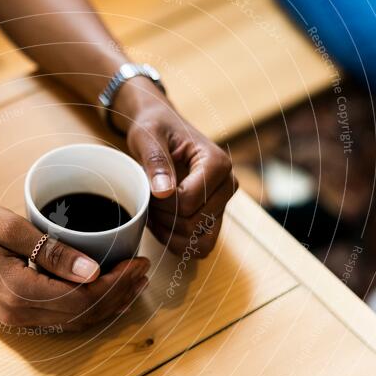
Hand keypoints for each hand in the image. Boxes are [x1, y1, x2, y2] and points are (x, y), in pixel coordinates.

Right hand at [0, 201, 150, 330]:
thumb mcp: (9, 226)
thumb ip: (52, 251)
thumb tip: (93, 271)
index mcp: (18, 293)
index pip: (82, 298)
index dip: (117, 285)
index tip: (139, 262)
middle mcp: (20, 314)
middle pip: (84, 314)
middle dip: (120, 294)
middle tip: (144, 270)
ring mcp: (18, 318)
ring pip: (76, 321)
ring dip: (109, 304)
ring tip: (135, 282)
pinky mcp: (18, 313)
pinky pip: (63, 317)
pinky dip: (90, 307)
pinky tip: (107, 292)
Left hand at [116, 80, 237, 255]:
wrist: (161, 128)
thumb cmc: (156, 128)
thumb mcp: (149, 136)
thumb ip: (156, 161)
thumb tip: (164, 191)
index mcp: (217, 163)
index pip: (189, 201)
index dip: (160, 202)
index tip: (148, 187)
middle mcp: (228, 185)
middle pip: (193, 223)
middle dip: (163, 217)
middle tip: (148, 197)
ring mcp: (223, 204)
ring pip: (199, 241)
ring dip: (170, 233)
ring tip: (154, 210)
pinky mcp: (214, 216)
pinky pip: (201, 246)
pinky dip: (177, 242)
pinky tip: (161, 223)